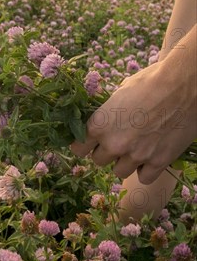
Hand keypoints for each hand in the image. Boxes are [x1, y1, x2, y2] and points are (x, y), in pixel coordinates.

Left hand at [70, 59, 196, 183]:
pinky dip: (145, 170)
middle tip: (116, 141)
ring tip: (134, 148)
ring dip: (124, 162)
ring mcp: (136, 155)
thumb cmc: (148, 82)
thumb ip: (107, 116)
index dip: (82, 145)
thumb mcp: (118, 95)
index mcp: (99, 125)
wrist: (182, 85)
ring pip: (119, 172)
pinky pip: (143, 178)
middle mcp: (114, 144)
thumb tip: (102, 122)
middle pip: (98, 160)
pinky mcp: (159, 162)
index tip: (88, 143)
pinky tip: (149, 157)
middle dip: (105, 152)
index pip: (78, 147)